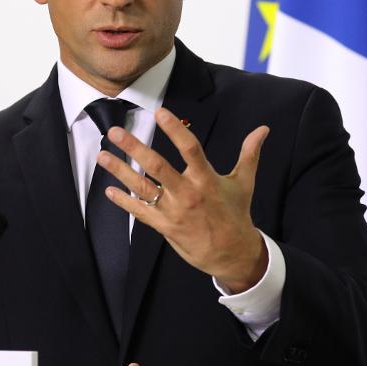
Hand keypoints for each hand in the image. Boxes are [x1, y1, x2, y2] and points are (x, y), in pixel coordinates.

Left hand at [98, 107, 268, 292]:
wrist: (231, 253)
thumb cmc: (235, 214)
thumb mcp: (244, 182)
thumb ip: (249, 153)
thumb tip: (263, 129)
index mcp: (207, 180)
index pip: (190, 149)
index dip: (174, 130)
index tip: (159, 112)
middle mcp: (188, 194)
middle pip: (157, 167)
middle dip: (134, 148)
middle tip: (115, 132)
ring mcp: (174, 211)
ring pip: (142, 188)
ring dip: (120, 171)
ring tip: (102, 155)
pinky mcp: (164, 226)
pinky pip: (140, 212)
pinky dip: (124, 201)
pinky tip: (109, 190)